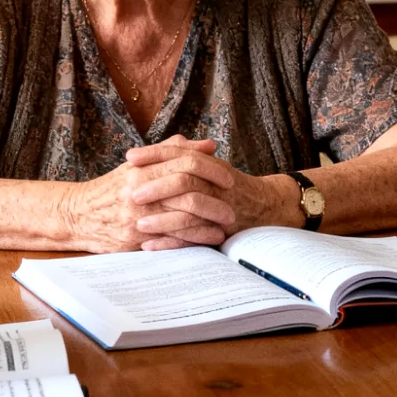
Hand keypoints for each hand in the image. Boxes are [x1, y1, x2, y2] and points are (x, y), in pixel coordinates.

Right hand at [63, 137, 235, 251]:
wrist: (76, 216)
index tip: (229, 177)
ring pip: (182, 217)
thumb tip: (206, 144)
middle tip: (233, 203)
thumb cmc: (111, 189)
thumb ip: (171, 152)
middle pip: (187, 189)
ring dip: (209, 221)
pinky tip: (209, 239)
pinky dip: (194, 239)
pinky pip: (171, 240)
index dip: (211, 169)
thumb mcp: (137, 166)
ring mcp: (137, 217)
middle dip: (215, 197)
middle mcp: (139, 191)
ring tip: (226, 223)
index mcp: (141, 169)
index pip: (184, 163)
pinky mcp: (135, 240)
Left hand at [125, 140, 307, 246]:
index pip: (179, 152)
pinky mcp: (221, 230)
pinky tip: (150, 246)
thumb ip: (186, 156)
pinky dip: (171, 242)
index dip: (154, 153)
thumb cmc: (231, 186)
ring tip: (138, 224)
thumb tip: (154, 150)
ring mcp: (220, 206)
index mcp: (209, 164)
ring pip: (190, 209)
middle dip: (156, 186)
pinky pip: (195, 237)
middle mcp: (216, 182)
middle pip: (184, 178)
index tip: (130, 157)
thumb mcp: (210, 166)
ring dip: (162, 218)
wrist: (267, 207)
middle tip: (130, 193)